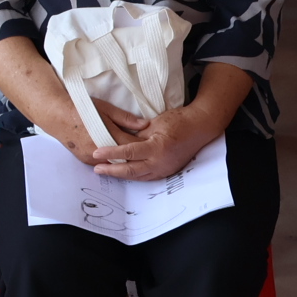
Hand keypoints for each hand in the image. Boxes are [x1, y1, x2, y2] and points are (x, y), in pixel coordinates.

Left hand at [88, 101, 220, 181]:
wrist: (200, 127)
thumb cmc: (178, 120)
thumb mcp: (155, 123)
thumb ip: (138, 134)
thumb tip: (122, 141)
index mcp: (157, 147)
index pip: (128, 152)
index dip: (111, 153)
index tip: (96, 152)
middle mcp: (160, 162)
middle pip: (131, 170)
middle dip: (112, 170)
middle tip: (97, 168)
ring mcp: (165, 169)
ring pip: (138, 176)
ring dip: (122, 175)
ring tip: (107, 171)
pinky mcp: (168, 171)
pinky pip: (147, 176)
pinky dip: (134, 175)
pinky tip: (124, 172)